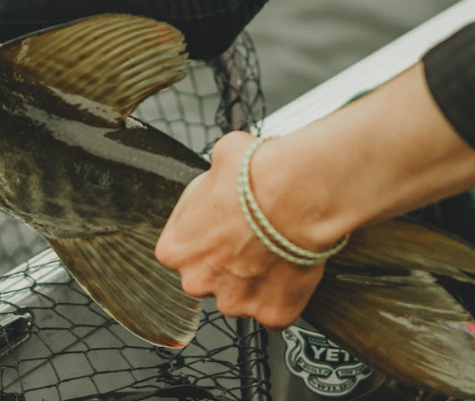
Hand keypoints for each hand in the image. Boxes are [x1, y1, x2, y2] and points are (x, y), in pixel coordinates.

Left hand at [155, 130, 327, 329]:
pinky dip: (285, 296)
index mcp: (175, 249)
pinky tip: (292, 269)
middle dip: (227, 262)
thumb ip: (209, 184)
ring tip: (275, 249)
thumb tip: (219, 176)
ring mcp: (236, 302)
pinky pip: (276, 310)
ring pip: (242, 295)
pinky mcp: (273, 314)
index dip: (203, 237)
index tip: (220, 228)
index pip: (180, 251)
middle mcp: (198, 281)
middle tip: (250, 238)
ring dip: (255, 279)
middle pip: (209, 277)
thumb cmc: (256, 175)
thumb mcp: (217, 159)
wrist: (298, 194)